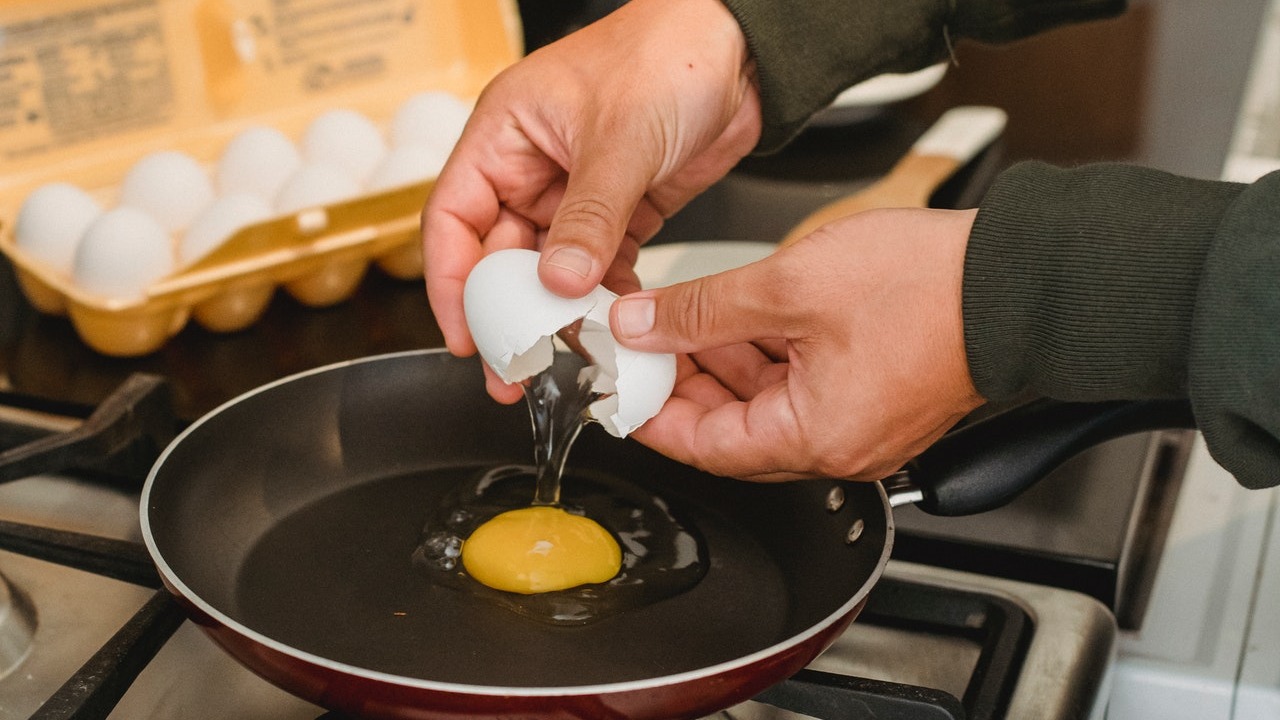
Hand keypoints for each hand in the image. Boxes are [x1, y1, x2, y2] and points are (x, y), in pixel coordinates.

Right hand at [421, 0, 761, 402]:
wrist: (741, 48)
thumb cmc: (668, 53)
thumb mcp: (620, 140)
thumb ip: (588, 217)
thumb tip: (559, 283)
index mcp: (504, 134)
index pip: (452, 218)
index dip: (451, 282)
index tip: (466, 335)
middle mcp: (532, 165)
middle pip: (498, 256)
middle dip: (506, 316)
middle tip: (513, 371)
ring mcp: (576, 191)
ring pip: (550, 269)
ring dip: (557, 315)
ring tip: (565, 361)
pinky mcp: (620, 210)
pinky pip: (600, 267)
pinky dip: (605, 299)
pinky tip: (614, 326)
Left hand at [613, 208, 986, 481]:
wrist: (1021, 274)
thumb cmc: (931, 286)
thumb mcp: (789, 286)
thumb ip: (703, 311)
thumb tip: (642, 328)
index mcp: (817, 439)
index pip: (706, 449)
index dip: (653, 418)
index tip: (622, 389)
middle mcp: (842, 447)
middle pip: (735, 431)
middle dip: (686, 385)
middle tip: (646, 345)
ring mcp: (863, 425)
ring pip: (768, 406)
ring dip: (724, 365)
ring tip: (686, 321)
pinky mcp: (878, 396)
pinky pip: (804, 389)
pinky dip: (768, 358)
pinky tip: (742, 319)